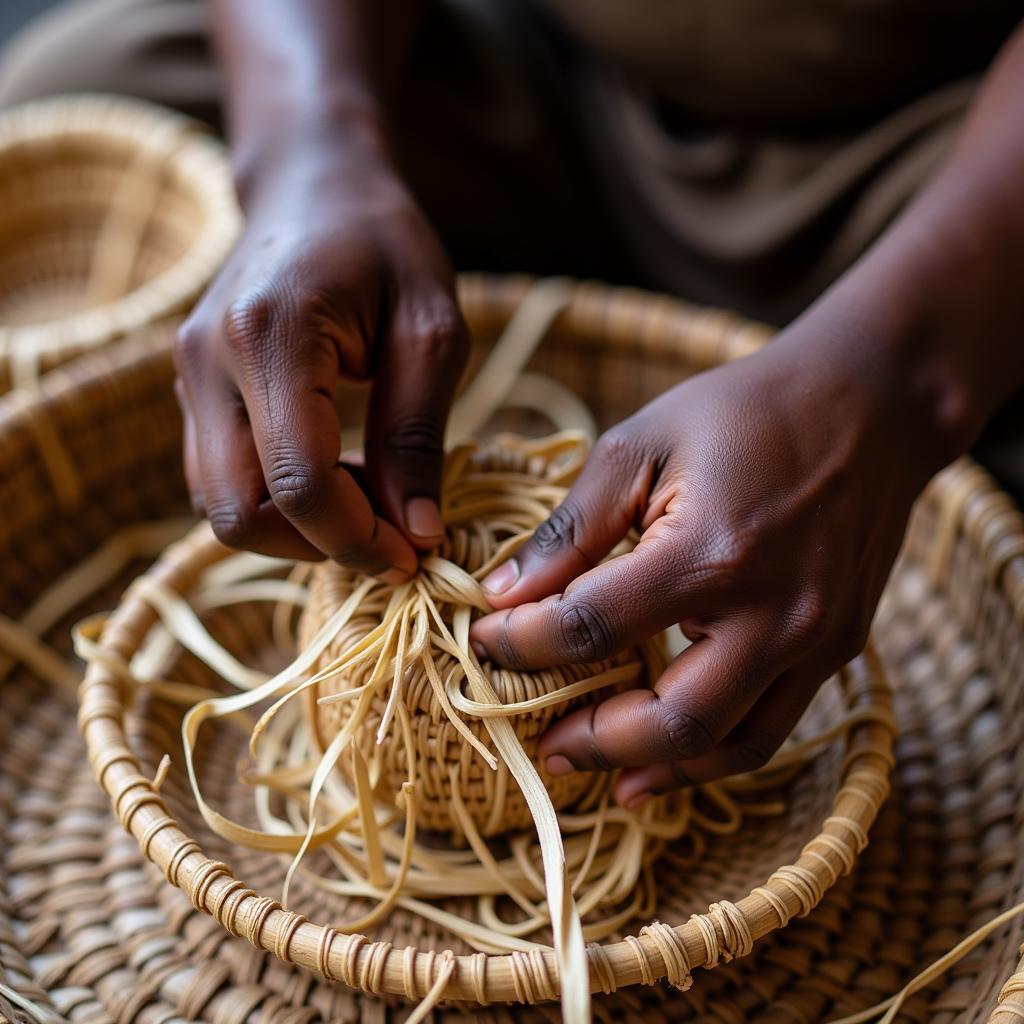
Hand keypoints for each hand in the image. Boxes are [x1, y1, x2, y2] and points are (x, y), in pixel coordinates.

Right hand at [175, 143, 466, 577]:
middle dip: (319, 546)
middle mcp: (208, 362)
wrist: (312, 182)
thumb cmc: (385, 243)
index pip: (298, 484)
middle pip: (237, 513)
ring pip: (218, 505)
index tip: (413, 556)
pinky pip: (218, 477)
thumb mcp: (431, 331)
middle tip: (391, 536)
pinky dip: (274, 502)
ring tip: (367, 500)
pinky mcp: (190, 388)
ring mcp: (188, 376)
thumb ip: (417, 436)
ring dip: (295, 530)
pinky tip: (333, 476)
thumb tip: (416, 535)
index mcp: (271, 338)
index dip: (356, 540)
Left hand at [470, 326, 944, 806]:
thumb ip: (571, 528)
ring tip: (600, 773)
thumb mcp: (641, 446)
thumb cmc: (745, 411)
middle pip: (670, 720)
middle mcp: (772, 612)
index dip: (524, 644)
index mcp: (709, 551)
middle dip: (593, 740)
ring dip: (657, 768)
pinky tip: (669, 755)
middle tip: (541, 742)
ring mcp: (814, 639)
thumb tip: (504, 593)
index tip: (484, 641)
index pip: (592, 628)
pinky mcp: (837, 648)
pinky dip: (713, 751)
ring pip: (730, 745)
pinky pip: (770, 726)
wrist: (870, 405)